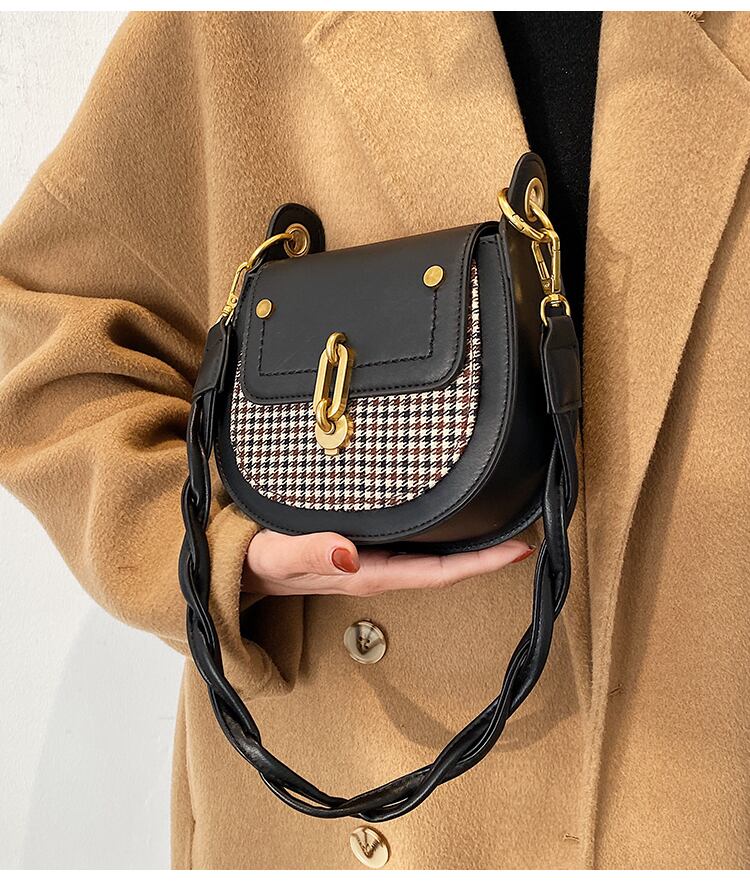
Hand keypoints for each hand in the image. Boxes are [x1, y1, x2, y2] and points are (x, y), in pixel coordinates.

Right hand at [244, 530, 535, 596]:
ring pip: (435, 557)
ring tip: (507, 525)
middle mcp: (376, 569)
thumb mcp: (275, 554)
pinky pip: (415, 544)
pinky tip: (457, 519)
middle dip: (488, 556)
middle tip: (531, 531)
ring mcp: (372, 561)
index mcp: (366, 573)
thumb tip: (350, 553)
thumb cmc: (257, 560)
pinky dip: (443, 534)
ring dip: (471, 546)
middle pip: (446, 567)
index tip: (518, 549)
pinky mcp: (364, 548)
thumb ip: (308, 552)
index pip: (436, 572)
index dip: (480, 563)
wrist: (238, 565)